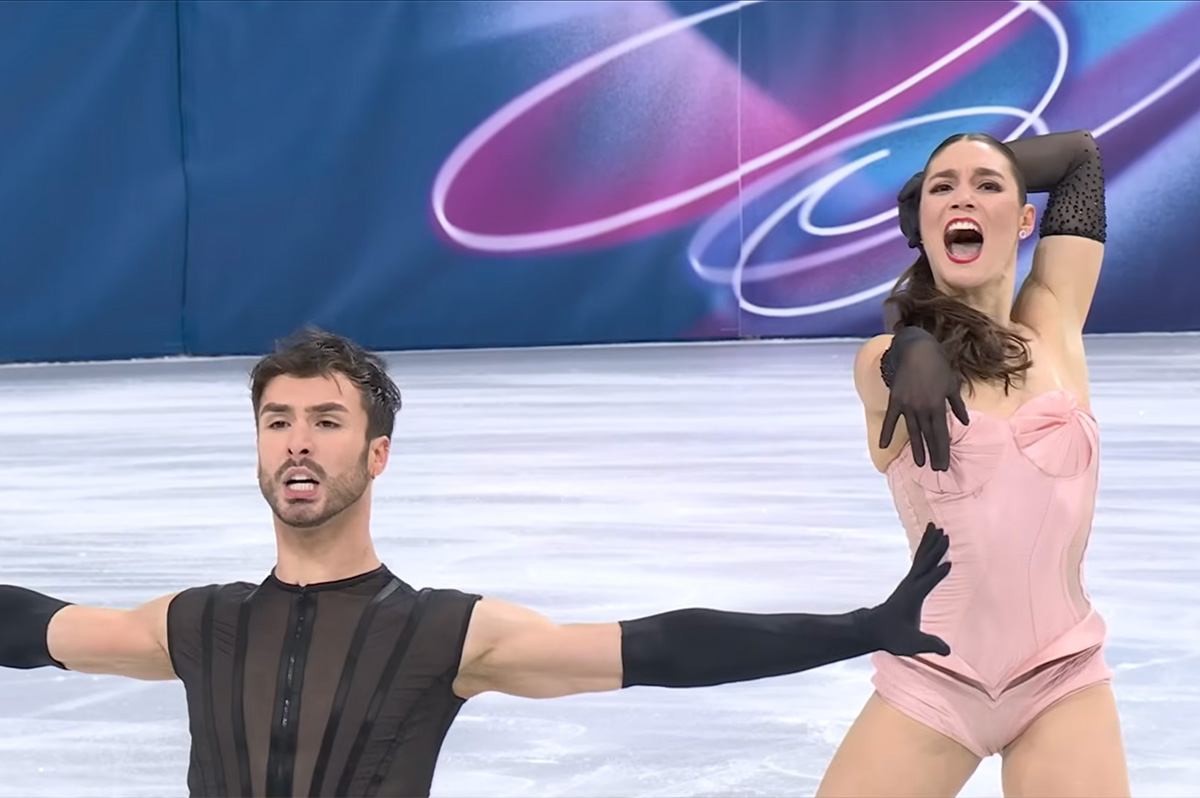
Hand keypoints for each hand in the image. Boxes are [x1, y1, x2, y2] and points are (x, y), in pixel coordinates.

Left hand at [863, 523, 951, 656]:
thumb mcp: (912, 644)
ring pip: (921, 557)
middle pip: (924, 563)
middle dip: (935, 549)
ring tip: (938, 527)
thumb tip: (947, 650)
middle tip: (945, 534)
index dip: (937, 575)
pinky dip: (926, 549)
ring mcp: (909, 581)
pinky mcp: (910, 581)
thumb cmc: (893, 637)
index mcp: (913, 597)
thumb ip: (929, 645)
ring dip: (930, 542)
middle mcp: (910, 584)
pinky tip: (932, 542)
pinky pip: (920, 560)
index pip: (927, 583)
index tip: (949, 563)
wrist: (874, 629)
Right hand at [879, 327, 969, 470]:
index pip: (941, 434)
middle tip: (936, 469)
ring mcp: (907, 405)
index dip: (943, 450)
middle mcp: (922, 408)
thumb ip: (957, 405)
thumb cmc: (938, 366)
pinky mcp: (895, 400)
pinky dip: (887, 432)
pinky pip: (891, 420)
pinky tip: (883, 446)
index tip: (945, 464)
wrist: (916, 350)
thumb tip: (964, 422)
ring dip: (916, 448)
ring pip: (912, 432)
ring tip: (919, 464)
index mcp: (937, 405)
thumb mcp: (951, 385)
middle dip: (933, 454)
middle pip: (928, 436)